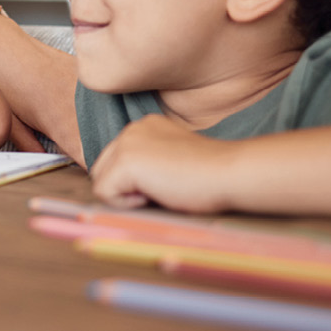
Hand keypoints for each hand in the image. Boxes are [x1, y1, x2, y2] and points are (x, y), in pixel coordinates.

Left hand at [89, 114, 237, 213]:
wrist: (229, 173)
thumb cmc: (210, 174)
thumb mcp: (171, 160)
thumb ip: (149, 163)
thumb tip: (124, 186)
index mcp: (144, 127)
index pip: (116, 159)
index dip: (133, 181)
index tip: (163, 183)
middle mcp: (131, 129)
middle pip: (103, 168)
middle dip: (124, 187)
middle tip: (162, 189)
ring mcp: (126, 144)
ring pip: (102, 181)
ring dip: (126, 195)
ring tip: (160, 190)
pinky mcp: (126, 162)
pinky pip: (105, 193)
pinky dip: (126, 203)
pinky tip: (156, 194)